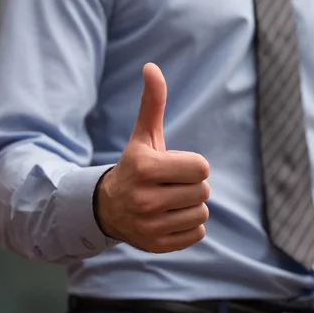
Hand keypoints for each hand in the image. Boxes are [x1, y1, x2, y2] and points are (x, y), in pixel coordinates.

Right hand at [95, 63, 209, 252]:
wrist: (109, 207)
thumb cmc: (136, 166)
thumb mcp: (143, 136)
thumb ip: (152, 103)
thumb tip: (152, 66)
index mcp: (145, 168)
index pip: (202, 168)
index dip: (193, 165)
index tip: (174, 167)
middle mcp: (144, 199)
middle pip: (204, 191)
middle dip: (193, 185)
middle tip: (171, 185)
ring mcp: (149, 226)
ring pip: (201, 213)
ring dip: (191, 206)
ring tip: (169, 202)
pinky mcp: (156, 245)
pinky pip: (197, 234)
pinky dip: (188, 226)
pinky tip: (169, 218)